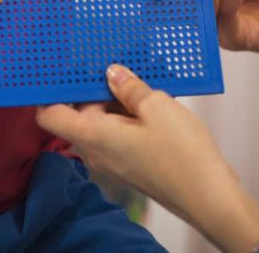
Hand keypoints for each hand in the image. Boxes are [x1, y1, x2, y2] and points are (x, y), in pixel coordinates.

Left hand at [37, 66, 258, 251]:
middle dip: (93, 87)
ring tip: (139, 77)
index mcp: (93, 136)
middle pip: (78, 113)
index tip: (59, 68)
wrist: (210, 197)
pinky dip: (130, 114)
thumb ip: (129, 87)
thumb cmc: (183, 156)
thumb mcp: (156, 106)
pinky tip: (152, 98)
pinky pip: (121, 132)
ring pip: (103, 121)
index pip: (49, 115)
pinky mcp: (132, 163)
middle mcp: (97, 150)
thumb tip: (112, 73)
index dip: (48, 92)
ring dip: (117, 99)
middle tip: (111, 60)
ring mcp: (115, 159)